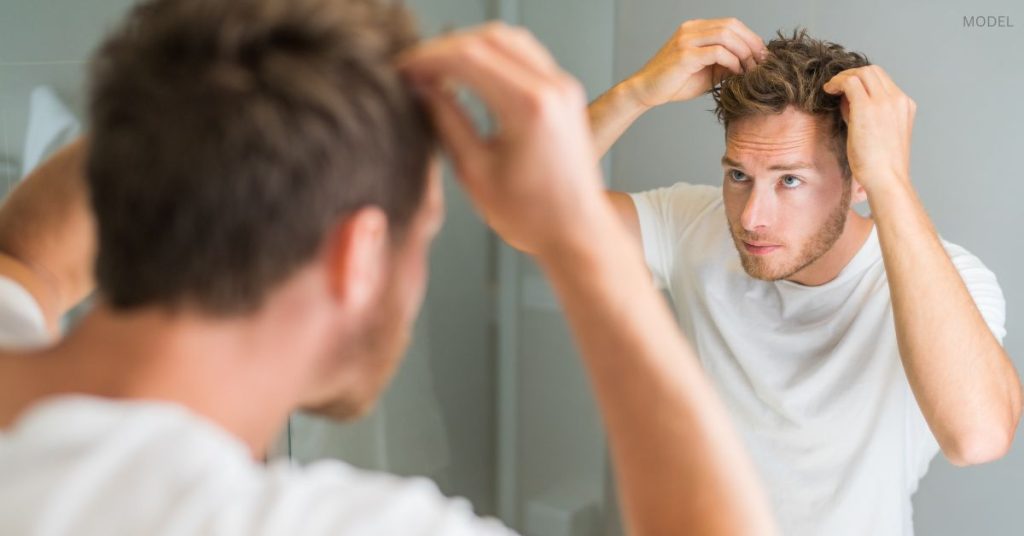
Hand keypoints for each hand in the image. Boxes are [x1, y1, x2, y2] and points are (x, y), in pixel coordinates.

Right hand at [399, 24, 608, 258]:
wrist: (577, 232)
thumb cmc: (531, 216)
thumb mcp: (474, 172)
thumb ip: (446, 122)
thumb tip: (421, 90)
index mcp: (529, 107)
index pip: (468, 56)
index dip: (428, 58)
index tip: (403, 71)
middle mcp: (552, 87)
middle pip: (488, 38)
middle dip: (445, 48)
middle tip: (415, 69)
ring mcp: (563, 86)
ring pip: (508, 39)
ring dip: (469, 46)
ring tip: (438, 70)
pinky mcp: (565, 92)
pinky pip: (525, 54)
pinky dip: (492, 55)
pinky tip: (468, 74)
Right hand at [622, 18, 765, 108]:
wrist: (646, 91)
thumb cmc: (674, 83)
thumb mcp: (706, 73)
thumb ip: (725, 64)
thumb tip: (749, 64)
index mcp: (695, 29)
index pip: (731, 24)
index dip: (750, 38)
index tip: (762, 56)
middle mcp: (691, 29)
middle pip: (732, 25)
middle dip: (752, 43)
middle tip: (763, 62)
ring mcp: (687, 40)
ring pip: (726, 35)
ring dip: (744, 52)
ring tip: (751, 69)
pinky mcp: (685, 55)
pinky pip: (717, 52)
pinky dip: (732, 62)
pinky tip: (736, 73)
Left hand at [823, 65, 915, 193]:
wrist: (886, 179)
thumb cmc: (879, 163)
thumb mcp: (879, 133)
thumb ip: (867, 113)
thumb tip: (847, 100)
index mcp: (905, 106)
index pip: (883, 80)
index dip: (863, 80)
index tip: (847, 90)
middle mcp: (898, 100)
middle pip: (874, 71)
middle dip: (852, 74)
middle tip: (836, 85)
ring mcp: (885, 102)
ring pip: (862, 72)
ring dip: (844, 77)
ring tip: (831, 88)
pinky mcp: (867, 107)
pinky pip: (850, 82)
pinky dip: (837, 82)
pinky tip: (828, 91)